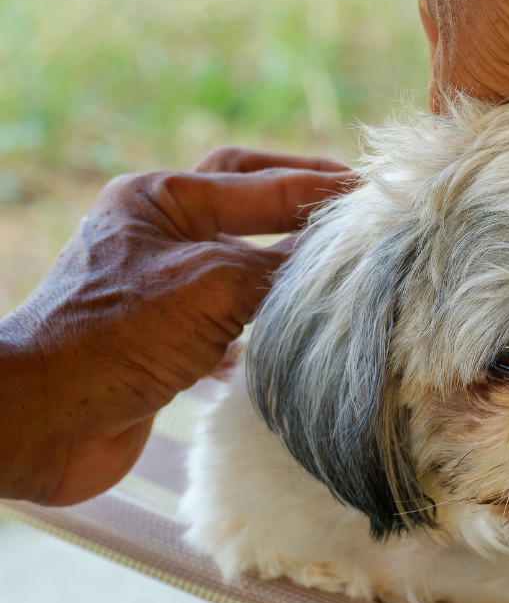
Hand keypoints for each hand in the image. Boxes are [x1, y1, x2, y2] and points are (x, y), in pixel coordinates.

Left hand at [0, 148, 354, 505]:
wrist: (40, 421)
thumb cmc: (118, 337)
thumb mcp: (213, 285)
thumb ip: (279, 263)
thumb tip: (338, 250)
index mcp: (160, 200)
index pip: (258, 181)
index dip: (319, 187)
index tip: (374, 193)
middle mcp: (157, 234)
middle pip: (243, 199)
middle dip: (297, 201)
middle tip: (351, 204)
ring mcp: (157, 284)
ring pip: (235, 259)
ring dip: (279, 259)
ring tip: (329, 261)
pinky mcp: (160, 337)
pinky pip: (224, 313)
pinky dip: (258, 316)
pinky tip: (283, 329)